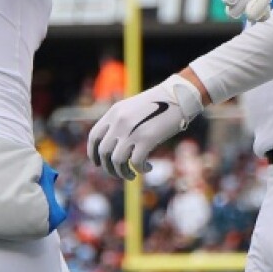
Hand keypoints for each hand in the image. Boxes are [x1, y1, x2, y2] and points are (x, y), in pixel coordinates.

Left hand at [88, 74, 204, 179]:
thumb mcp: (133, 109)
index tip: (99, 164)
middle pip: (104, 152)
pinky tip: (147, 167)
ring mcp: (132, 130)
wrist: (179, 96)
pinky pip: (136, 162)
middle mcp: (120, 121)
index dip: (93, 154)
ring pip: (117, 161)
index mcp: (114, 112)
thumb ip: (121, 123)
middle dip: (109, 168)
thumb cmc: (158, 104)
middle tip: (119, 173)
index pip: (94, 136)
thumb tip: (114, 147)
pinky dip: (140, 170)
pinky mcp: (147, 138)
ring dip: (123, 173)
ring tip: (131, 175)